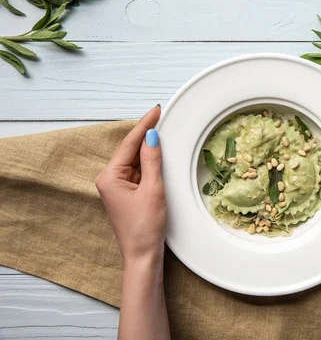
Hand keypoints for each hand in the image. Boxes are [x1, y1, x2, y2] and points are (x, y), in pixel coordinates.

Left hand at [96, 105, 166, 265]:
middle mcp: (109, 179)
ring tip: (164, 132)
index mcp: (109, 176)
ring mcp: (117, 187)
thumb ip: (152, 160)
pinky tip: (159, 155)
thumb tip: (152, 136)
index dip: (144, 125)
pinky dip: (149, 163)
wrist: (142, 256)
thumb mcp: (152, 189)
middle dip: (146, 134)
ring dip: (149, 149)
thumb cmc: (145, 227)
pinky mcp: (126, 194)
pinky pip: (138, 172)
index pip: (129, 143)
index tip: (156, 110)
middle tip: (162, 117)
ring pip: (135, 160)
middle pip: (131, 150)